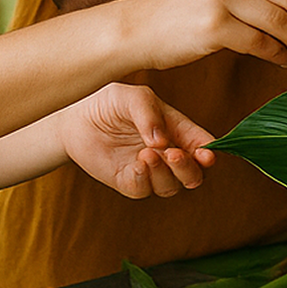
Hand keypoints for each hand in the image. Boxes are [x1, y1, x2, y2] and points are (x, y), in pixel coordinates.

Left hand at [59, 82, 217, 198]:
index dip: (209, 153)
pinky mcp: (129, 181)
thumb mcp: (134, 97)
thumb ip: (150, 114)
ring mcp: (150, 170)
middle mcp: (168, 153)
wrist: (77, 118)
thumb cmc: (111, 103)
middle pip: (194, 174)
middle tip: (173, 154)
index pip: (203, 146)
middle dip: (188, 168)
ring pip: (171, 186)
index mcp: (179, 130)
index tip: (206, 154)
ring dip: (164, 174)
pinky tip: (137, 164)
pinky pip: (144, 190)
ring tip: (146, 153)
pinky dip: (145, 179)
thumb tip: (161, 142)